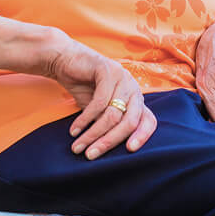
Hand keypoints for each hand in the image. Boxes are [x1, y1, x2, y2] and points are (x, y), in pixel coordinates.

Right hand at [45, 40, 156, 159]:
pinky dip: (85, 119)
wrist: (65, 60)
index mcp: (136, 98)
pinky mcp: (108, 70)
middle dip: (110, 141)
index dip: (143, 136)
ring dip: (93, 134)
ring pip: (112, 114)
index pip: (149, 120)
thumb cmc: (84, 87)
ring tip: (77, 147)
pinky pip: (100, 102)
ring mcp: (123, 77)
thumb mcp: (99, 110)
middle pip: (130, 121)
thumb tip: (108, 148)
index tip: (130, 150)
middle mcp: (134, 88)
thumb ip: (109, 124)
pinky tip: (74, 129)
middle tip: (91, 155)